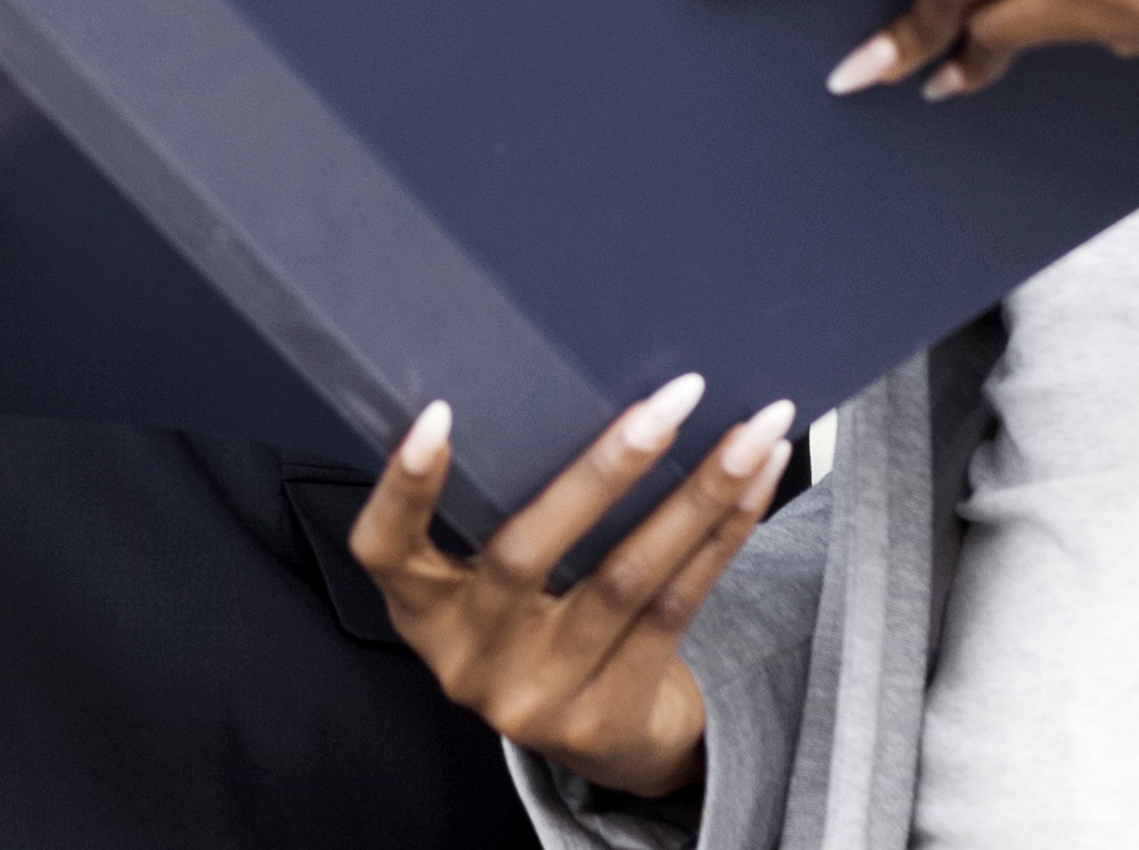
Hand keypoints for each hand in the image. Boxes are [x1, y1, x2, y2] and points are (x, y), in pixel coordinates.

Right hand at [347, 381, 792, 799]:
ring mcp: (538, 696)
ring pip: (625, 579)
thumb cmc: (545, 630)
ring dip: (698, 496)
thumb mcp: (492, 591)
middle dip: (606, 468)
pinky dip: (720, 539)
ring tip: (753, 433)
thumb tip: (568, 393)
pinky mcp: (609, 714)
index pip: (384, 549)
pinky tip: (754, 485)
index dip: (404, 488)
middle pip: (527, 554)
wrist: (609, 745)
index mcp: (422, 611)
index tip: (439, 415)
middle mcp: (468, 659)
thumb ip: (498, 520)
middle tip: (671, 400)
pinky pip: (674, 609)